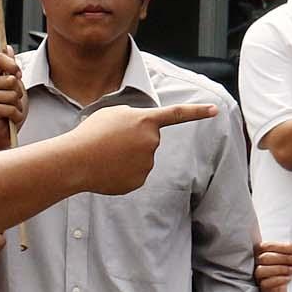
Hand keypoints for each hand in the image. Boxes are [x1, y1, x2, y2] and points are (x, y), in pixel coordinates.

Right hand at [0, 47, 25, 149]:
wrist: (4, 131)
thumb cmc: (9, 108)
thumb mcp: (14, 85)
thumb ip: (11, 67)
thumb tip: (8, 48)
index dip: (12, 64)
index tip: (18, 74)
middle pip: (12, 79)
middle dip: (19, 92)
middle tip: (13, 101)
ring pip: (13, 95)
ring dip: (18, 106)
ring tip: (11, 110)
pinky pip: (10, 108)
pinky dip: (15, 115)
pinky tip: (10, 118)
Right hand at [68, 102, 216, 195]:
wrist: (76, 160)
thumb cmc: (91, 133)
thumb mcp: (113, 113)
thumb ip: (134, 118)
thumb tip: (143, 134)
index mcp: (146, 120)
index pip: (177, 114)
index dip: (197, 112)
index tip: (215, 111)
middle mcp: (152, 141)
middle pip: (150, 140)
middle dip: (135, 139)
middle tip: (111, 140)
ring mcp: (147, 163)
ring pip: (142, 158)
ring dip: (127, 156)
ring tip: (106, 154)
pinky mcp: (139, 181)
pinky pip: (135, 174)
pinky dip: (123, 172)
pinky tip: (108, 169)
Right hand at [255, 241, 291, 291]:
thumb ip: (291, 252)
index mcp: (262, 252)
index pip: (266, 246)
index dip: (282, 247)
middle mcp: (258, 263)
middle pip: (264, 258)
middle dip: (284, 258)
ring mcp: (260, 277)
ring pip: (261, 270)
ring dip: (280, 268)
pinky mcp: (264, 288)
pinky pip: (266, 283)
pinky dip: (278, 280)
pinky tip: (289, 278)